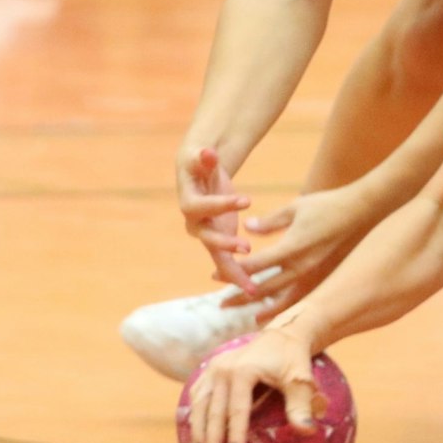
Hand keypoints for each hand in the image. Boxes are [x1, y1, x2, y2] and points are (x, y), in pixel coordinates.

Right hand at [177, 147, 254, 291]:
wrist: (199, 174)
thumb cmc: (199, 162)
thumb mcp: (199, 156)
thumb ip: (203, 156)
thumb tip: (207, 152)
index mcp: (188, 202)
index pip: (200, 207)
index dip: (221, 205)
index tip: (246, 199)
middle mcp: (195, 223)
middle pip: (206, 238)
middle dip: (225, 243)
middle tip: (246, 248)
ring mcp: (206, 234)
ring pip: (218, 257)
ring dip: (234, 272)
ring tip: (253, 287)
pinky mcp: (219, 241)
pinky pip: (227, 262)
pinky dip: (239, 275)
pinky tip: (255, 289)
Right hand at [184, 319, 326, 442]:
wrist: (281, 336)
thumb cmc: (293, 359)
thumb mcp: (300, 380)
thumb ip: (301, 405)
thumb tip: (307, 431)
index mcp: (243, 370)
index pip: (237, 409)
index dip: (235, 433)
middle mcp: (223, 369)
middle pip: (214, 410)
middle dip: (212, 439)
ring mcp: (213, 368)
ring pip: (200, 404)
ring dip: (199, 430)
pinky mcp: (209, 369)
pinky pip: (198, 395)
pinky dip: (195, 415)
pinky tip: (196, 434)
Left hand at [220, 185, 378, 316]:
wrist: (359, 212)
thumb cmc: (325, 206)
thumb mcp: (294, 208)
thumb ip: (269, 222)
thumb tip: (247, 228)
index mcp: (291, 248)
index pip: (255, 266)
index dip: (233, 272)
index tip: (215, 277)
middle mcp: (301, 267)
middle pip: (264, 289)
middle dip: (241, 296)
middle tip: (222, 304)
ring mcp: (313, 274)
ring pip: (283, 299)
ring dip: (263, 308)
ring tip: (248, 318)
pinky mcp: (322, 276)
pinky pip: (300, 298)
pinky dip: (286, 308)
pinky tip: (278, 313)